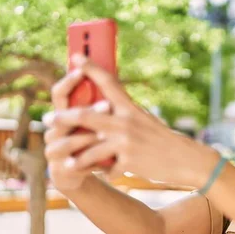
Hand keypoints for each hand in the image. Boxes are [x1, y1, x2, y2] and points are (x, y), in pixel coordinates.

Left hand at [43, 54, 217, 187]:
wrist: (187, 160)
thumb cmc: (165, 141)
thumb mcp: (146, 122)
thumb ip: (124, 117)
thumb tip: (102, 114)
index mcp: (131, 108)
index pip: (108, 82)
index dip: (90, 67)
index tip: (75, 56)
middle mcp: (126, 122)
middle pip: (85, 116)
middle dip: (63, 118)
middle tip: (48, 119)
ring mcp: (126, 142)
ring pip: (89, 148)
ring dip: (75, 157)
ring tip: (65, 161)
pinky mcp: (129, 162)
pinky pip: (107, 169)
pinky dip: (105, 174)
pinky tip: (105, 177)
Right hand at [43, 68, 108, 192]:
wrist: (81, 174)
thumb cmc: (90, 143)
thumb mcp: (95, 124)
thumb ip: (98, 106)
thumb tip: (112, 77)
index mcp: (62, 115)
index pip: (59, 94)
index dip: (68, 81)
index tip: (82, 70)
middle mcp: (53, 130)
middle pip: (65, 117)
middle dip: (88, 111)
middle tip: (107, 104)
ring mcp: (54, 150)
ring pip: (69, 141)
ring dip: (87, 137)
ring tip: (105, 135)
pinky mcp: (60, 170)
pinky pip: (75, 164)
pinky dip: (91, 162)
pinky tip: (105, 162)